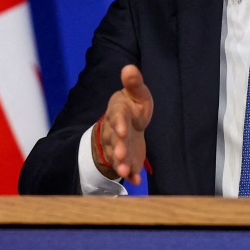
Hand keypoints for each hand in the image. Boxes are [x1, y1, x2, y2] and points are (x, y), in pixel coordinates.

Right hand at [92, 65, 153, 183]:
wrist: (126, 125)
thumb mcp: (136, 94)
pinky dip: (131, 175)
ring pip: (116, 156)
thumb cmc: (132, 107)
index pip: (117, 117)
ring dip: (120, 163)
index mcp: (118, 112)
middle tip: (121, 154)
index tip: (123, 129)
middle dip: (117, 147)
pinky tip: (136, 181)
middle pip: (113, 139)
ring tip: (124, 171)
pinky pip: (126, 168)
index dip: (119, 123)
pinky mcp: (126, 159)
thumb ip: (134, 83)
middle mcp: (115, 131)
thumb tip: (129, 67)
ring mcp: (119, 147)